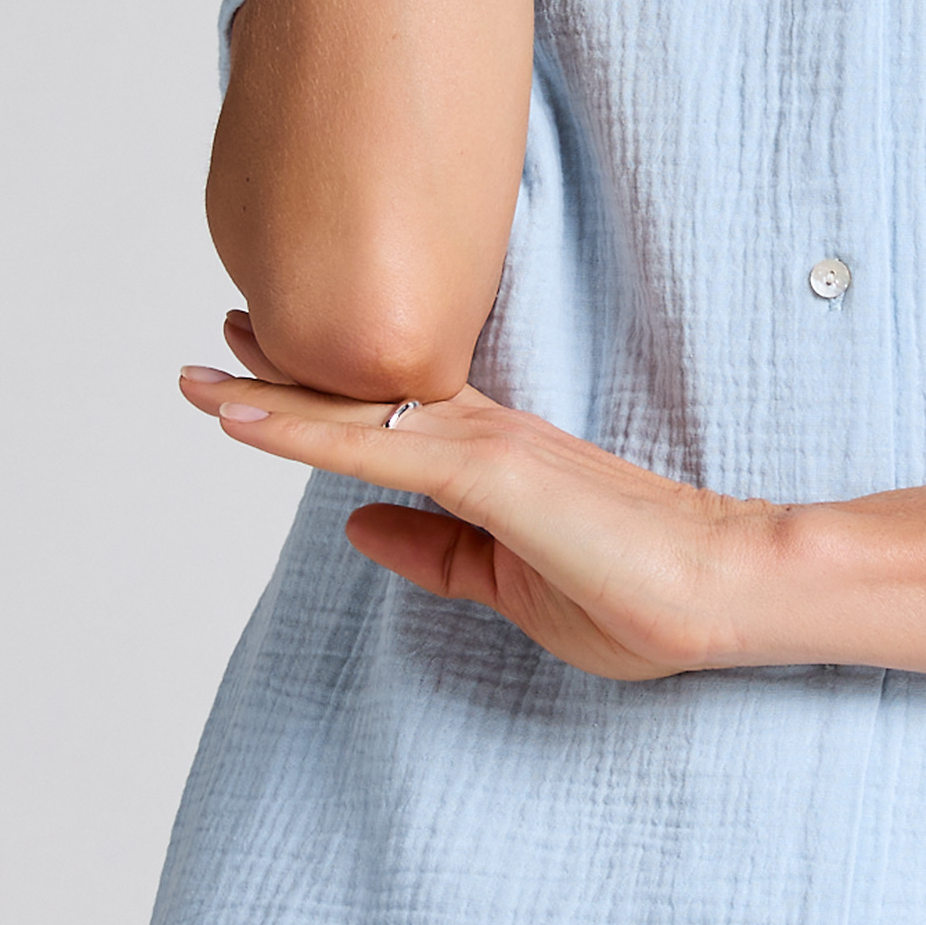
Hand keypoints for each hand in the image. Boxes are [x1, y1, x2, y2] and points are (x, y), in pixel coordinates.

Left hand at [180, 314, 791, 683]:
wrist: (724, 591)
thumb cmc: (642, 596)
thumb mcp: (510, 586)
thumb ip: (437, 553)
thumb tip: (358, 528)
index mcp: (500, 459)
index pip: (395, 414)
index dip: (327, 392)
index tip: (266, 370)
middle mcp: (486, 435)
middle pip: (365, 392)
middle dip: (287, 367)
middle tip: (224, 329)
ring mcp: (487, 446)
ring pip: (355, 409)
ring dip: (270, 389)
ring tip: (201, 371)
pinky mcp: (490, 471)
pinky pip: (374, 445)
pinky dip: (300, 428)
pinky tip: (243, 415)